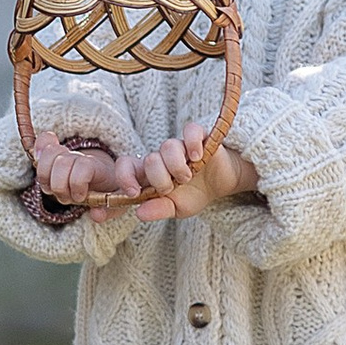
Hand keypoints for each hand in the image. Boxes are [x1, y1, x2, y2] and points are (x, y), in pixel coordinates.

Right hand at [31, 129, 142, 211]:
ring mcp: (66, 154)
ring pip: (48, 154)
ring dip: (45, 178)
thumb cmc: (108, 193)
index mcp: (97, 168)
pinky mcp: (54, 153)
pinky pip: (43, 141)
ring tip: (53, 189)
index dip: (77, 183)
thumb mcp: (115, 204)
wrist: (106, 179)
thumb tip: (95, 214)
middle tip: (67, 198)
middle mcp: (80, 158)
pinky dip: (38, 150)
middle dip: (60, 186)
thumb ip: (108, 211)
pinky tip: (38, 160)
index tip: (80, 198)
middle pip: (63, 162)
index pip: (84, 166)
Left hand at [133, 136, 258, 219]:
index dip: (124, 177)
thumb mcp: (176, 208)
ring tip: (188, 177)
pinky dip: (193, 144)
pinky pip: (191, 131)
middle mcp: (161, 157)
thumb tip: (139, 213)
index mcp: (149, 174)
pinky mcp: (199, 137)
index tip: (133, 192)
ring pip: (168, 147)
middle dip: (160, 179)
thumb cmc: (194, 194)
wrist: (221, 184)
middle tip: (174, 187)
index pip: (125, 166)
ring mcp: (179, 146)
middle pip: (150, 160)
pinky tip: (197, 157)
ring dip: (177, 166)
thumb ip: (158, 210)